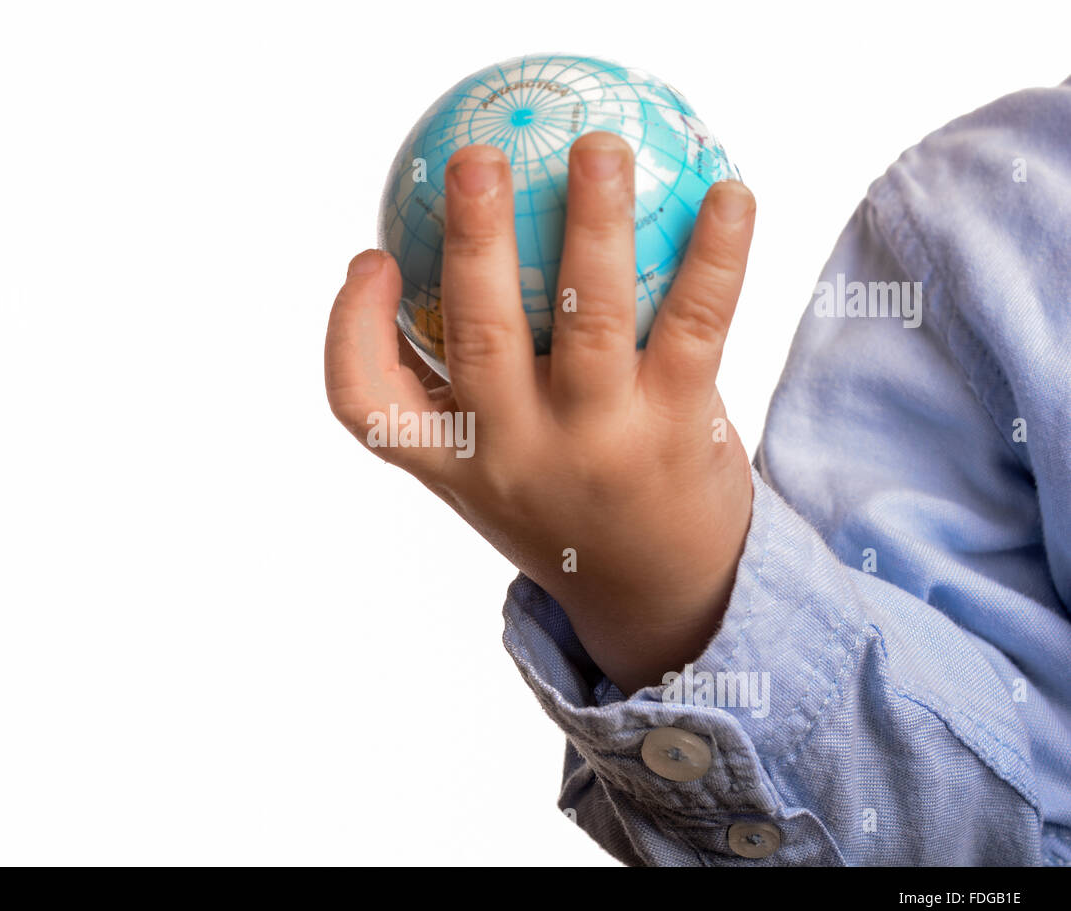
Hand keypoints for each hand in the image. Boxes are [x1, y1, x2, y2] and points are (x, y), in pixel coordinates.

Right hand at [325, 132, 756, 694]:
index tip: (371, 256)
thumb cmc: (561, 504)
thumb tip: (448, 258)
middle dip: (473, 240)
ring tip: (599, 148)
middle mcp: (514, 455)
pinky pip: (693, 327)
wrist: (654, 593)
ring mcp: (596, 444)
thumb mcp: (492, 467)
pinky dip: (713, 256)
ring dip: (593, 223)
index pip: (367, 406)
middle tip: (476, 157)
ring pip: (586, 318)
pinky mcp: (674, 432)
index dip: (349, 328)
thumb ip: (465, 387)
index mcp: (453, 461)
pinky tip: (730, 196)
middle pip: (478, 337)